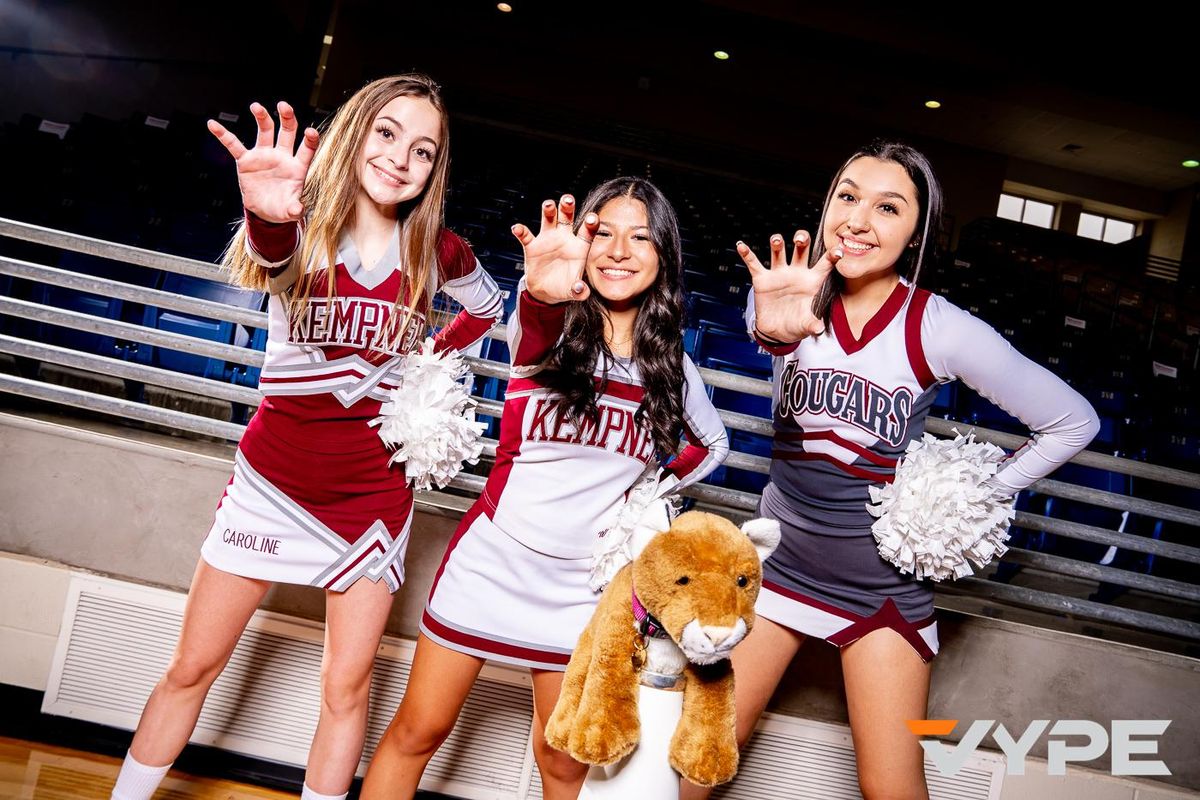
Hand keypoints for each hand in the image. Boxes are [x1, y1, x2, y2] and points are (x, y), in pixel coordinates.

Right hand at [206, 101, 318, 222]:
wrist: (265, 212)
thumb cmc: (282, 209)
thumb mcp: (289, 211)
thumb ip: (294, 209)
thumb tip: (299, 211)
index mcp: (297, 167)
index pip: (307, 149)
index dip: (310, 140)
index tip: (310, 131)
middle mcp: (282, 156)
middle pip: (287, 132)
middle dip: (287, 117)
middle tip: (283, 106)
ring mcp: (264, 156)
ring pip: (265, 131)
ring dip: (262, 117)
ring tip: (256, 106)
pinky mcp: (246, 160)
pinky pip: (234, 145)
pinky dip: (223, 135)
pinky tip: (212, 124)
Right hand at [511, 194, 599, 303]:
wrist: (546, 291)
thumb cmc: (564, 287)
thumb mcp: (573, 291)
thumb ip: (579, 291)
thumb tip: (581, 290)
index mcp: (579, 247)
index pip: (587, 231)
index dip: (591, 224)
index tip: (593, 218)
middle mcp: (564, 238)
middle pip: (567, 217)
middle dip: (568, 207)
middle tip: (568, 199)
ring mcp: (548, 240)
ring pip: (549, 219)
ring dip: (548, 210)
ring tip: (548, 204)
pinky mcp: (533, 246)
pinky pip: (526, 236)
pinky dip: (521, 231)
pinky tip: (517, 228)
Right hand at [739, 230, 841, 340]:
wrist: (778, 331)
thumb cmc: (797, 324)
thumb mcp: (807, 325)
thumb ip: (813, 324)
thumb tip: (819, 329)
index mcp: (812, 281)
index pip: (825, 264)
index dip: (832, 256)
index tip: (839, 251)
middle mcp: (796, 273)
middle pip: (801, 250)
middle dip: (801, 240)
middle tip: (799, 239)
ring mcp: (779, 275)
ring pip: (779, 252)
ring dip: (777, 243)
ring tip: (776, 240)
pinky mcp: (762, 280)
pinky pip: (754, 264)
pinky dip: (747, 255)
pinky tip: (741, 246)